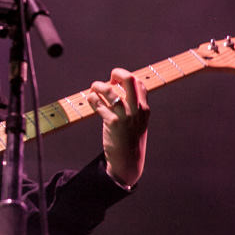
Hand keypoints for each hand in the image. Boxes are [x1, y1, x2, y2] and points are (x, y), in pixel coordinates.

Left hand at [87, 68, 149, 187]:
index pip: (139, 83)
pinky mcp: (112, 123)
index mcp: (144, 109)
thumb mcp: (139, 123)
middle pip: (129, 79)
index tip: (117, 81)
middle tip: (109, 79)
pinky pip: (99, 103)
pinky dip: (93, 98)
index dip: (127, 77)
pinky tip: (90, 99)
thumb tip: (118, 93)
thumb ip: (134, 108)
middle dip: (117, 73)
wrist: (128, 162)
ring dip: (98, 85)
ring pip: (110, 90)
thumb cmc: (130, 141)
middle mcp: (136, 110)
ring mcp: (125, 116)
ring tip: (93, 88)